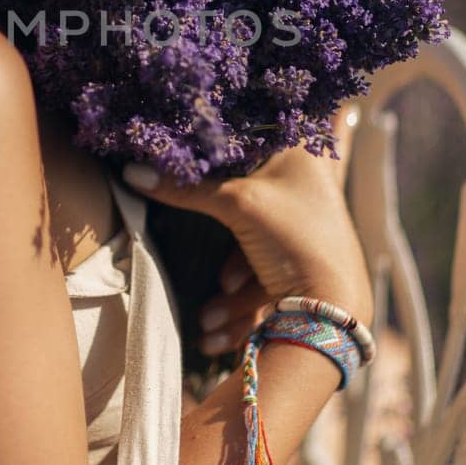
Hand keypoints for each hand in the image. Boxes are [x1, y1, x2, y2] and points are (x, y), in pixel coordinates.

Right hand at [123, 101, 372, 340]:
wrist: (334, 310)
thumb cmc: (297, 239)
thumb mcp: (238, 203)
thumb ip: (185, 187)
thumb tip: (131, 171)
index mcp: (304, 154)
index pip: (254, 134)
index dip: (219, 146)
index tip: (184, 152)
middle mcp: (306, 185)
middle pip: (244, 197)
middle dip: (222, 251)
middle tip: (209, 267)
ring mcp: (302, 226)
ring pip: (250, 248)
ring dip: (229, 292)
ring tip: (210, 318)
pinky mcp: (298, 262)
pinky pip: (260, 274)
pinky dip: (240, 302)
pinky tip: (217, 330)